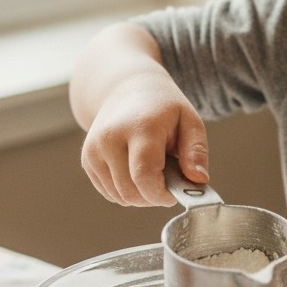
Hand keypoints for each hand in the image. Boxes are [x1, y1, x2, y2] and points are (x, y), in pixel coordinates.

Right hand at [72, 23, 210, 206]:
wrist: (126, 88)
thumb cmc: (164, 108)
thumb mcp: (190, 121)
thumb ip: (197, 151)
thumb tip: (199, 180)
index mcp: (140, 127)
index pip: (144, 176)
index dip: (161, 194)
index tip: (175, 193)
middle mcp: (111, 138)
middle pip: (130, 191)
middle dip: (153, 197)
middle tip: (168, 183)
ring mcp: (94, 149)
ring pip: (119, 196)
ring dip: (140, 196)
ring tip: (154, 173)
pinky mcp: (87, 159)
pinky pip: (109, 193)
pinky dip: (126, 192)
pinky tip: (137, 172)